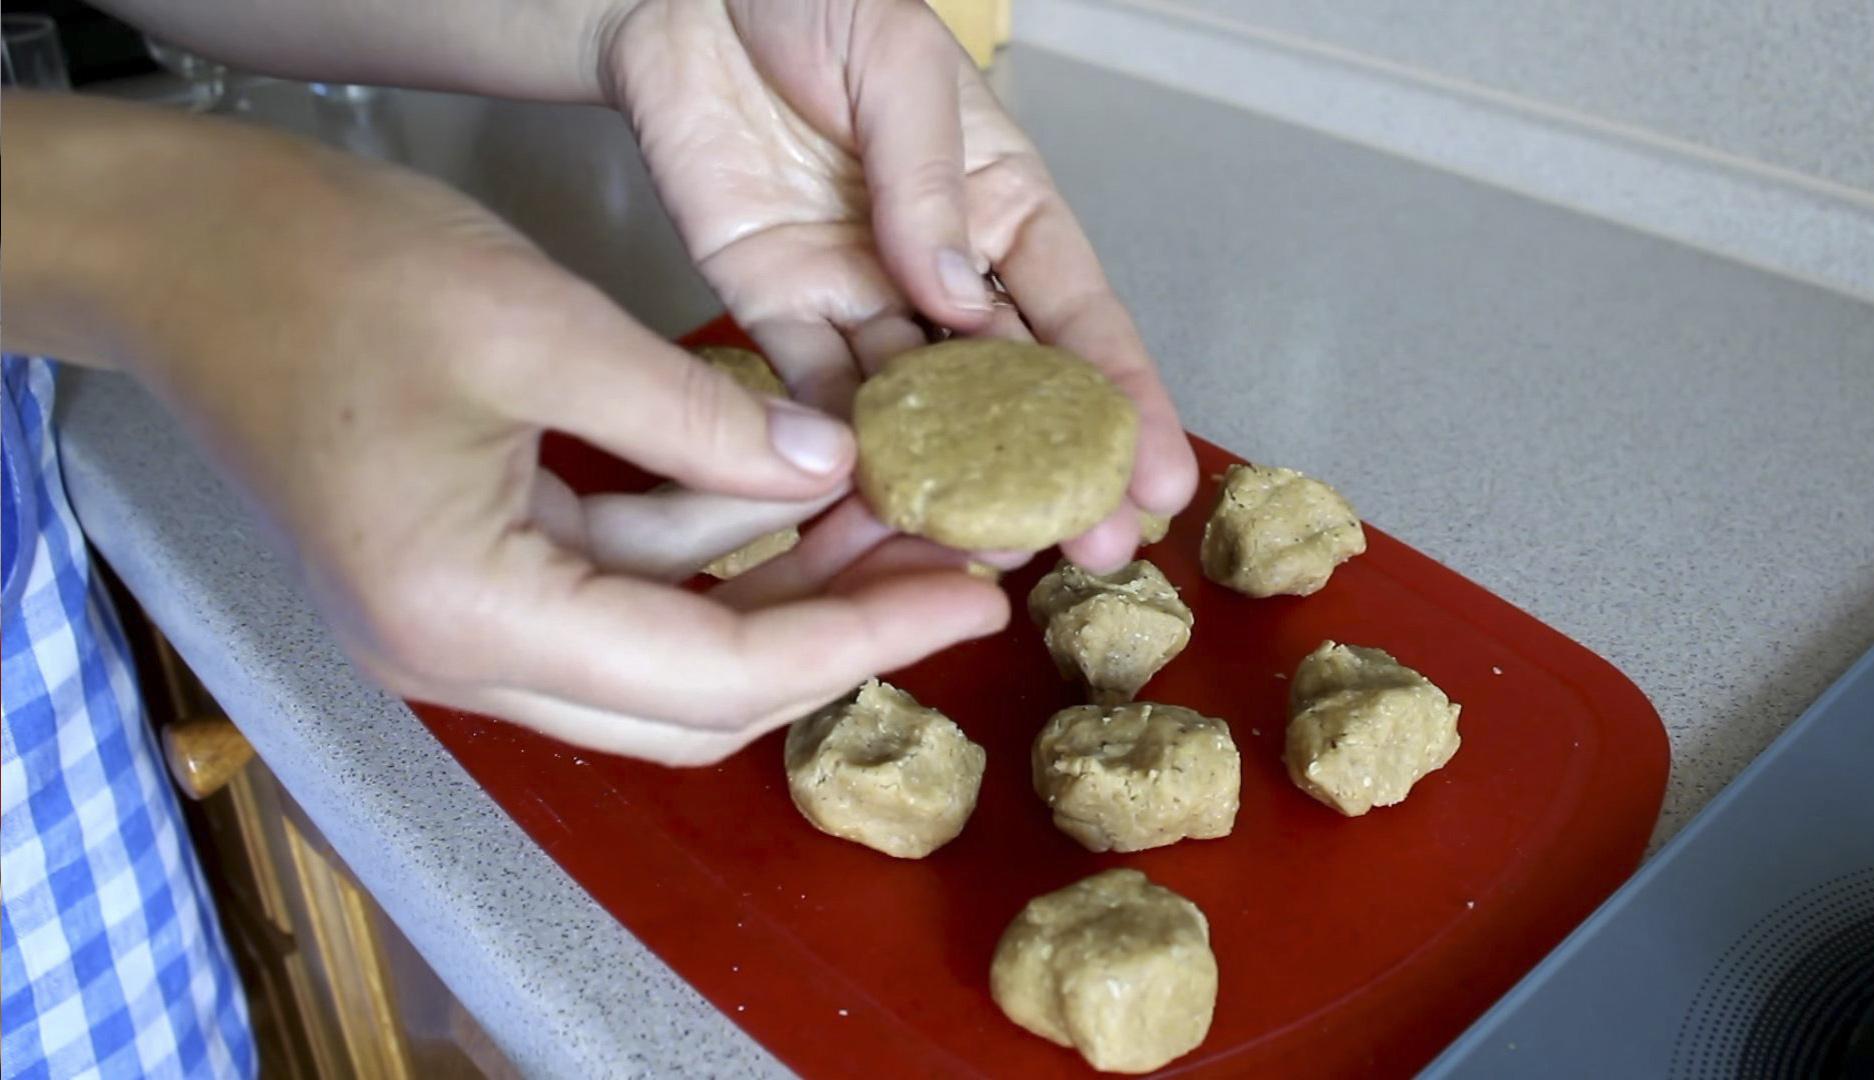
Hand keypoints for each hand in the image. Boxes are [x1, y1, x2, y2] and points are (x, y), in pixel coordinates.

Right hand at [5, 95, 1008, 763]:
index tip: (971, 596)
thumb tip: (830, 473)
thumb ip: (694, 419)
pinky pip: (618, 593)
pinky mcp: (469, 580)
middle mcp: (462, 657)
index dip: (859, 641)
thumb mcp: (537, 326)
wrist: (184, 251)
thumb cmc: (328, 271)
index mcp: (468, 613)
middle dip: (835, 634)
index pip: (711, 677)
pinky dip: (707, 550)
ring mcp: (460, 627)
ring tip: (895, 511)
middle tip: (950, 564)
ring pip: (665, 655)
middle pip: (696, 700)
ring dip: (779, 589)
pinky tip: (790, 487)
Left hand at [602, 0, 1199, 569]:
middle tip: (1094, 547)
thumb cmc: (818, 1)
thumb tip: (958, 300)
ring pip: (919, 407)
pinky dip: (838, 443)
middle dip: (1053, 468)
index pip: (1078, 314)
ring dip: (955, 478)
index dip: (1124, 397)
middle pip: (1009, 385)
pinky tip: (875, 498)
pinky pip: (812, 388)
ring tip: (992, 545)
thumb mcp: (901, 68)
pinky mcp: (773, 306)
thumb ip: (929, 184)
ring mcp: (859, 294)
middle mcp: (941, 267)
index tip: (1160, 477)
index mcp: (1003, 203)